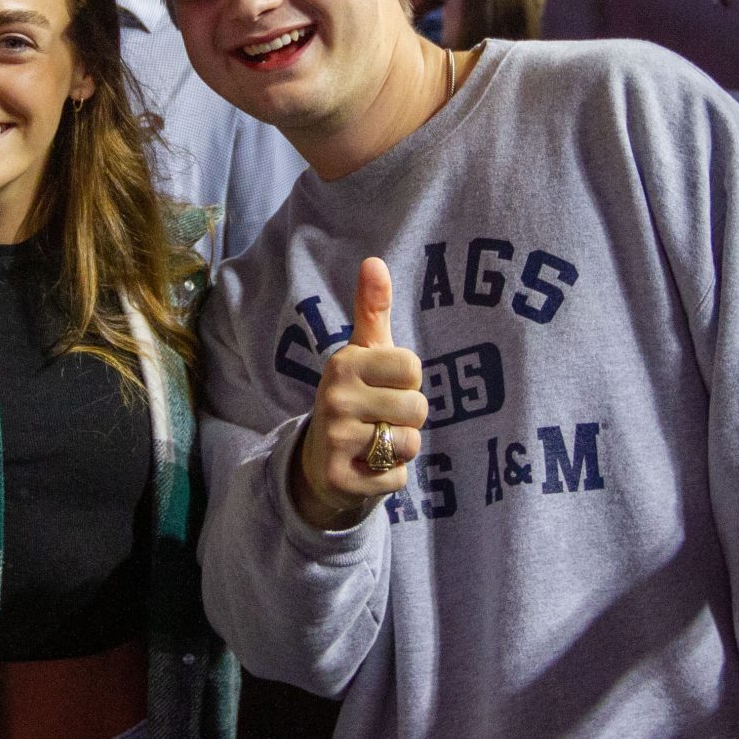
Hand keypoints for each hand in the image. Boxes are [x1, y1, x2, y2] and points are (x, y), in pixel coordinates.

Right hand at [290, 259, 425, 530]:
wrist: (321, 460)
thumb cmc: (356, 396)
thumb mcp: (364, 352)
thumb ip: (372, 309)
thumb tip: (374, 260)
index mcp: (344, 363)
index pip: (413, 368)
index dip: (408, 381)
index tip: (384, 386)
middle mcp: (334, 398)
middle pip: (417, 407)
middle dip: (408, 418)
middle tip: (380, 418)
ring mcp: (335, 439)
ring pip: (409, 443)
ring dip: (400, 448)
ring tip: (375, 442)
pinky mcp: (340, 478)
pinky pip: (397, 478)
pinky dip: (390, 476)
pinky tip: (367, 467)